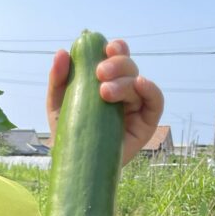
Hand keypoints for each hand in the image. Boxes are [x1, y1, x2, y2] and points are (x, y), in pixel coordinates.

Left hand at [46, 38, 163, 165]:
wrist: (75, 167)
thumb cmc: (69, 135)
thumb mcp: (58, 105)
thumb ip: (58, 80)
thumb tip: (61, 53)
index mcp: (106, 82)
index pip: (117, 58)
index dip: (115, 48)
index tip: (104, 48)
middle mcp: (124, 92)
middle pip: (129, 67)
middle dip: (117, 64)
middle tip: (99, 73)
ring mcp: (136, 107)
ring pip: (138, 82)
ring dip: (125, 80)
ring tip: (104, 92)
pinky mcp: (146, 124)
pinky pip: (156, 102)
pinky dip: (151, 89)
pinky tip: (139, 84)